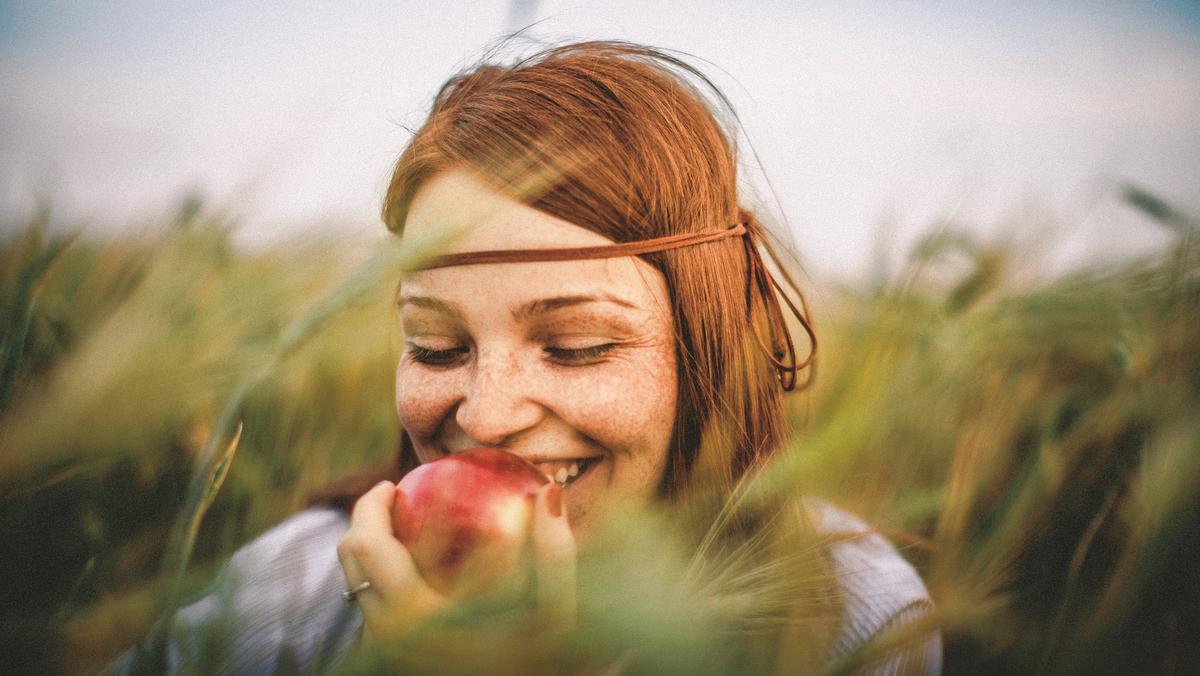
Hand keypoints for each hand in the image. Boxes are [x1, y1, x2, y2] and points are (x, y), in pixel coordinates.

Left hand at [337, 480, 576, 642]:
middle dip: (364, 520)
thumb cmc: (534, 660)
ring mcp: (388, 650)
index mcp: (416, 614)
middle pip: (351, 560)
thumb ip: (554, 554)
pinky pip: (372, 610)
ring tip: (400, 530)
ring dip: (371, 552)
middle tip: (391, 498)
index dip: (372, 504)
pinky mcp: (393, 659)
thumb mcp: (556, 613)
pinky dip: (383, 582)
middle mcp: (389, 634)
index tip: (393, 484)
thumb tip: (549, 493)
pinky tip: (415, 570)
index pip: (368, 545)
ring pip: (356, 586)